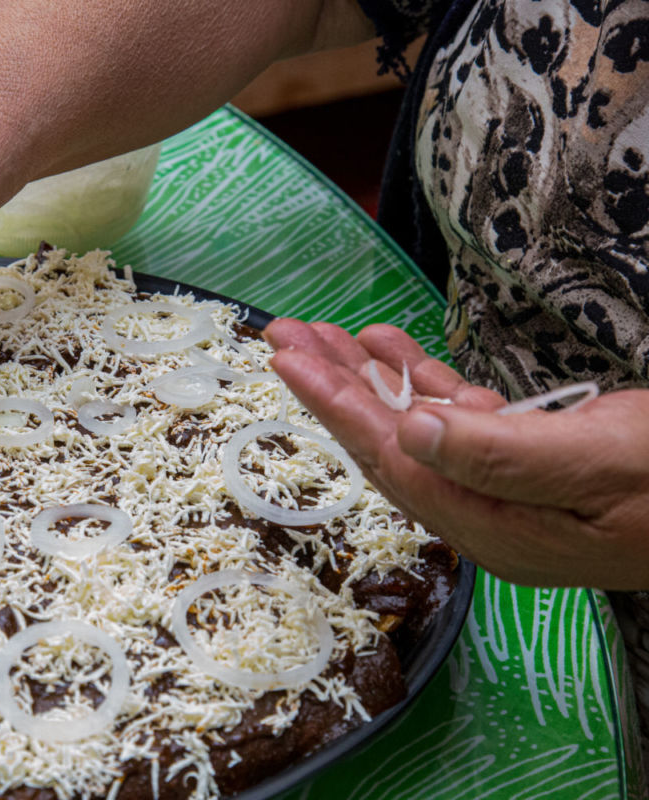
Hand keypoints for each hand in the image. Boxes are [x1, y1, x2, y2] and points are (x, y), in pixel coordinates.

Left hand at [262, 318, 648, 588]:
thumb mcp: (605, 461)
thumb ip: (503, 454)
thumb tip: (411, 433)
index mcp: (499, 527)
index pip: (393, 458)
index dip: (336, 405)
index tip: (288, 360)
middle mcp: (494, 516)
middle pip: (392, 444)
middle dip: (336, 386)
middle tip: (286, 336)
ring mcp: (515, 493)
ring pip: (420, 429)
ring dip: (371, 379)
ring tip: (325, 335)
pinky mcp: (539, 465)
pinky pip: (463, 422)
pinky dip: (426, 383)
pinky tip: (393, 352)